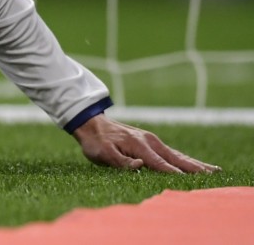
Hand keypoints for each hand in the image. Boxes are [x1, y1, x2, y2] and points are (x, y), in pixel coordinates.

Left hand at [72, 114, 219, 173]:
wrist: (90, 123)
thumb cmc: (95, 141)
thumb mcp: (102, 153)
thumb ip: (120, 160)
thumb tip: (139, 165)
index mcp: (139, 145)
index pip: (160, 164)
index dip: (175, 174)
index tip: (192, 183)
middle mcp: (149, 141)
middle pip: (176, 158)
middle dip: (195, 167)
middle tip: (215, 174)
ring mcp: (151, 140)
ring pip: (176, 155)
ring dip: (194, 163)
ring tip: (213, 170)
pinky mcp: (150, 142)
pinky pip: (171, 152)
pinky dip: (184, 159)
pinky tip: (192, 164)